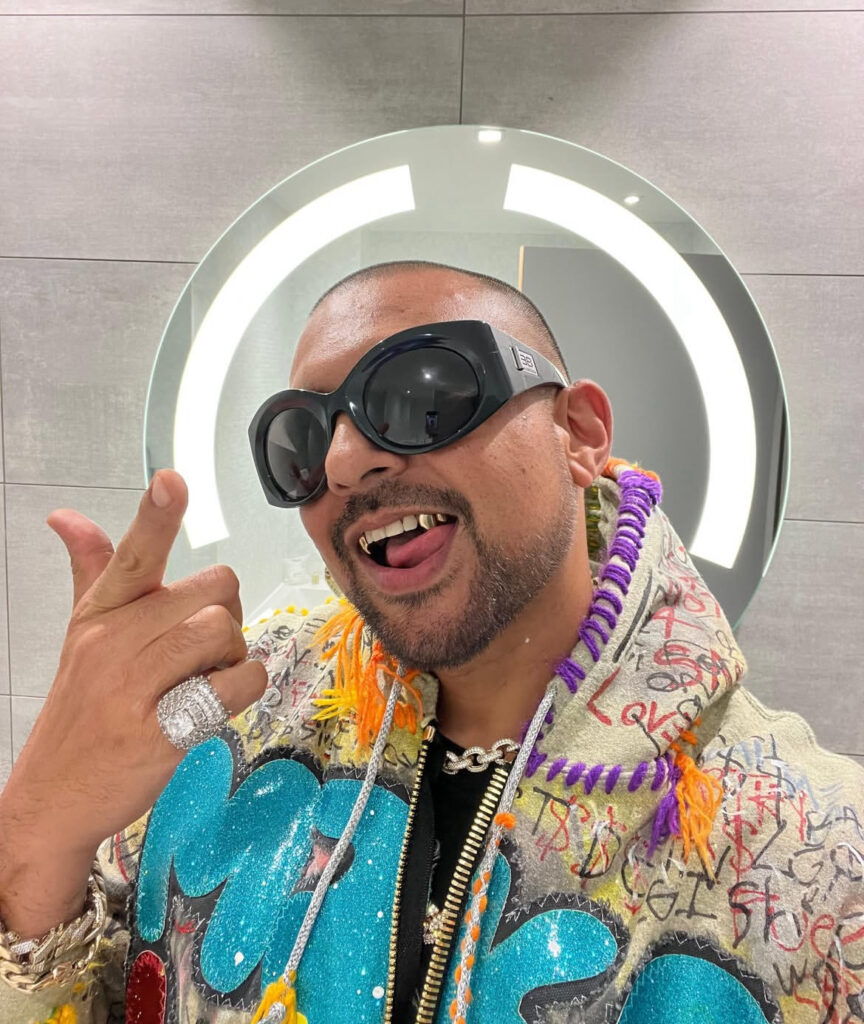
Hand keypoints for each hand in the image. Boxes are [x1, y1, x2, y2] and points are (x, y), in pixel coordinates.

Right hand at [0, 470, 266, 934]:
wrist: (54, 795)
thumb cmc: (82, 708)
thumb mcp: (82, 634)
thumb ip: (91, 572)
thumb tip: (66, 516)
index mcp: (101, 612)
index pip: (133, 554)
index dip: (156, 516)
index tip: (171, 480)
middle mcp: (115, 641)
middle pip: (215, 591)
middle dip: (225, 619)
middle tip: (201, 652)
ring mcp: (134, 686)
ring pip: (225, 633)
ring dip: (232, 657)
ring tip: (201, 680)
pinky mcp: (160, 730)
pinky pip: (236, 684)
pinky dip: (242, 689)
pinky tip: (211, 704)